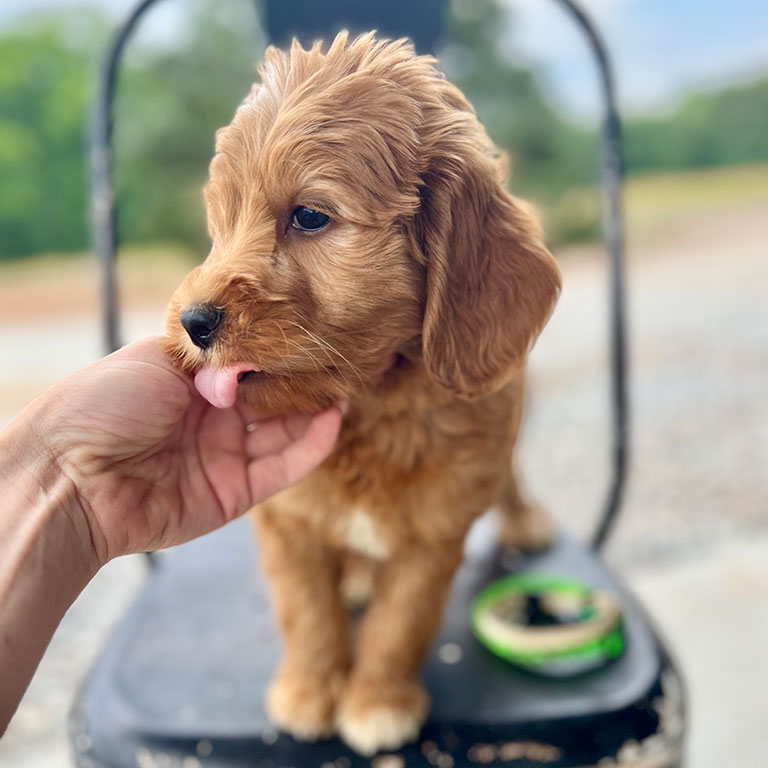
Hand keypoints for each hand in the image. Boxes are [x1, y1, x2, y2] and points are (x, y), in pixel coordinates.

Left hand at [17, 337, 341, 564]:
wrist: (70, 474)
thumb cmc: (105, 403)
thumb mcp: (159, 359)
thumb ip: (214, 355)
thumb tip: (258, 352)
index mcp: (191, 384)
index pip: (248, 367)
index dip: (276, 355)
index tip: (308, 336)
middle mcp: (212, 420)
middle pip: (271, 401)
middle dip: (302, 383)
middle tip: (336, 362)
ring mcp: (225, 458)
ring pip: (283, 434)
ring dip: (314, 413)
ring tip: (342, 388)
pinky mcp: (235, 493)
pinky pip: (282, 468)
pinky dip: (310, 446)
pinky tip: (332, 420)